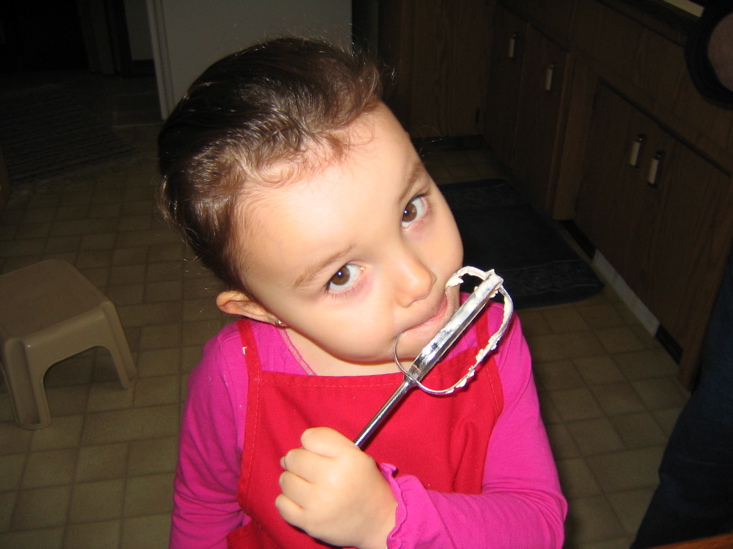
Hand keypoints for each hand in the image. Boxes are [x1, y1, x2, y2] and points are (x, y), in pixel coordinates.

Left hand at [276, 427, 396, 548]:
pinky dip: (288, 500)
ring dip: (293, 480)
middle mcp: (333, 478)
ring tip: (308, 486)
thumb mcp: (357, 455)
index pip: (310, 437)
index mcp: (348, 458)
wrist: (379, 522)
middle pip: (294, 457)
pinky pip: (281, 503)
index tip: (317, 452)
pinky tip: (302, 501)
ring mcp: (319, 502)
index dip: (311, 443)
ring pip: (285, 480)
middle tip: (309, 470)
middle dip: (298, 461)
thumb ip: (328, 443)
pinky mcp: (309, 522)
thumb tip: (288, 455)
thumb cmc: (365, 484)